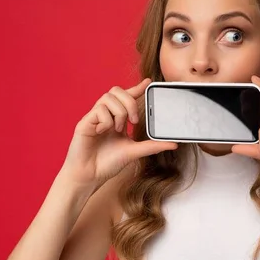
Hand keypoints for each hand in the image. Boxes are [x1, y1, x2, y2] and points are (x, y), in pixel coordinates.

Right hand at [61, 78, 177, 187]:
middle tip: (134, 121)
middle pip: (117, 91)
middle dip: (130, 102)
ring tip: (118, 129)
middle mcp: (105, 115)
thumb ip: (152, 146)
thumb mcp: (134, 152)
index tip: (149, 83)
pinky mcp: (84, 122)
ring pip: (108, 98)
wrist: (90, 176)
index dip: (137, 88)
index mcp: (116, 119)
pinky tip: (102, 133)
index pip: (127, 97)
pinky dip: (106, 121)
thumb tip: (174, 144)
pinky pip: (99, 110)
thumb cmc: (108, 163)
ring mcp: (94, 117)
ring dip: (119, 113)